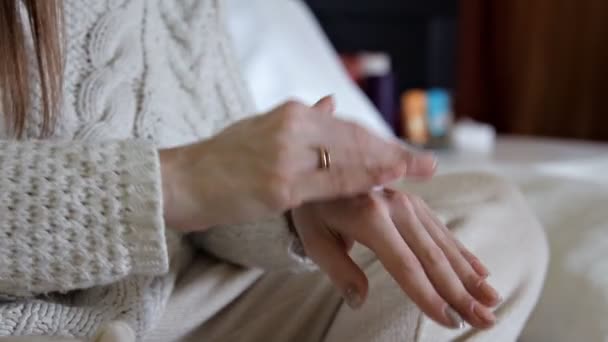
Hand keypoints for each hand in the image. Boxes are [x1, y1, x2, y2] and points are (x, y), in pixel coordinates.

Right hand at [160, 97, 436, 231]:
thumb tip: (329, 103)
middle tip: (427, 163)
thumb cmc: (220, 160)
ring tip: (419, 171)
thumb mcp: (260, 130)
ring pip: (349, 159)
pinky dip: (363, 182)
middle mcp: (292, 128)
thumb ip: (299, 120)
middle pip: (355, 141)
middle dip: (394, 153)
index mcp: (290, 113)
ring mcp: (287, 156)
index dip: (379, 141)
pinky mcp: (279, 186)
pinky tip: (386, 185)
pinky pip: (331, 184)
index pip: (346, 128)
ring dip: (388, 165)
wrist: (180, 181)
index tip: (404, 151)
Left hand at [291, 188, 500, 329]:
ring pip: (445, 245)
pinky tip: (481, 271)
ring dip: (470, 276)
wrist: (321, 165)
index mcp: (370, 218)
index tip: (449, 321)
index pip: (405, 266)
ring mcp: (409, 203)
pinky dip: (463, 252)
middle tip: (485, 319)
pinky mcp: (415, 203)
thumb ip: (338, 269)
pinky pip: (443, 230)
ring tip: (491, 301)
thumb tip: (359, 301)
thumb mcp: (314, 238)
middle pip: (433, 258)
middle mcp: (396, 208)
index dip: (428, 296)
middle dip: (461, 292)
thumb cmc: (314, 207)